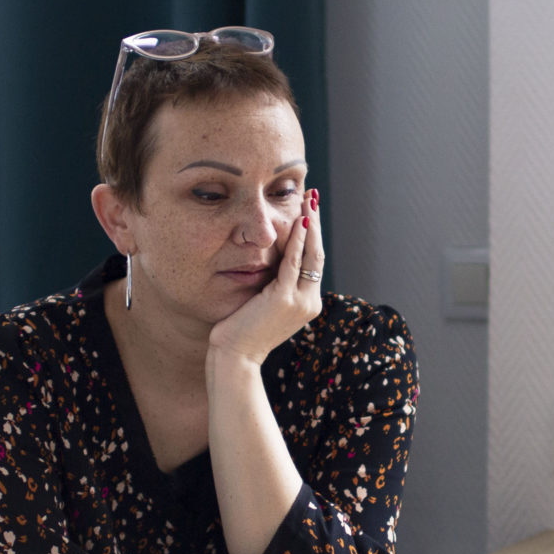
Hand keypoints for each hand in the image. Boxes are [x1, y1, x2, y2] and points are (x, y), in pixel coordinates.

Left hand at [207, 190, 324, 369]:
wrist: (235, 358)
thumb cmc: (242, 331)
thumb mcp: (263, 303)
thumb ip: (274, 283)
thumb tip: (272, 259)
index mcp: (307, 302)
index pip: (313, 261)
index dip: (313, 234)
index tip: (310, 210)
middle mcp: (309, 302)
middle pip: (317, 254)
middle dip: (316, 222)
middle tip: (313, 196)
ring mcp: (299, 302)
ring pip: (310, 255)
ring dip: (310, 224)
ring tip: (309, 200)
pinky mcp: (284, 300)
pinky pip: (293, 263)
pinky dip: (298, 241)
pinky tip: (299, 221)